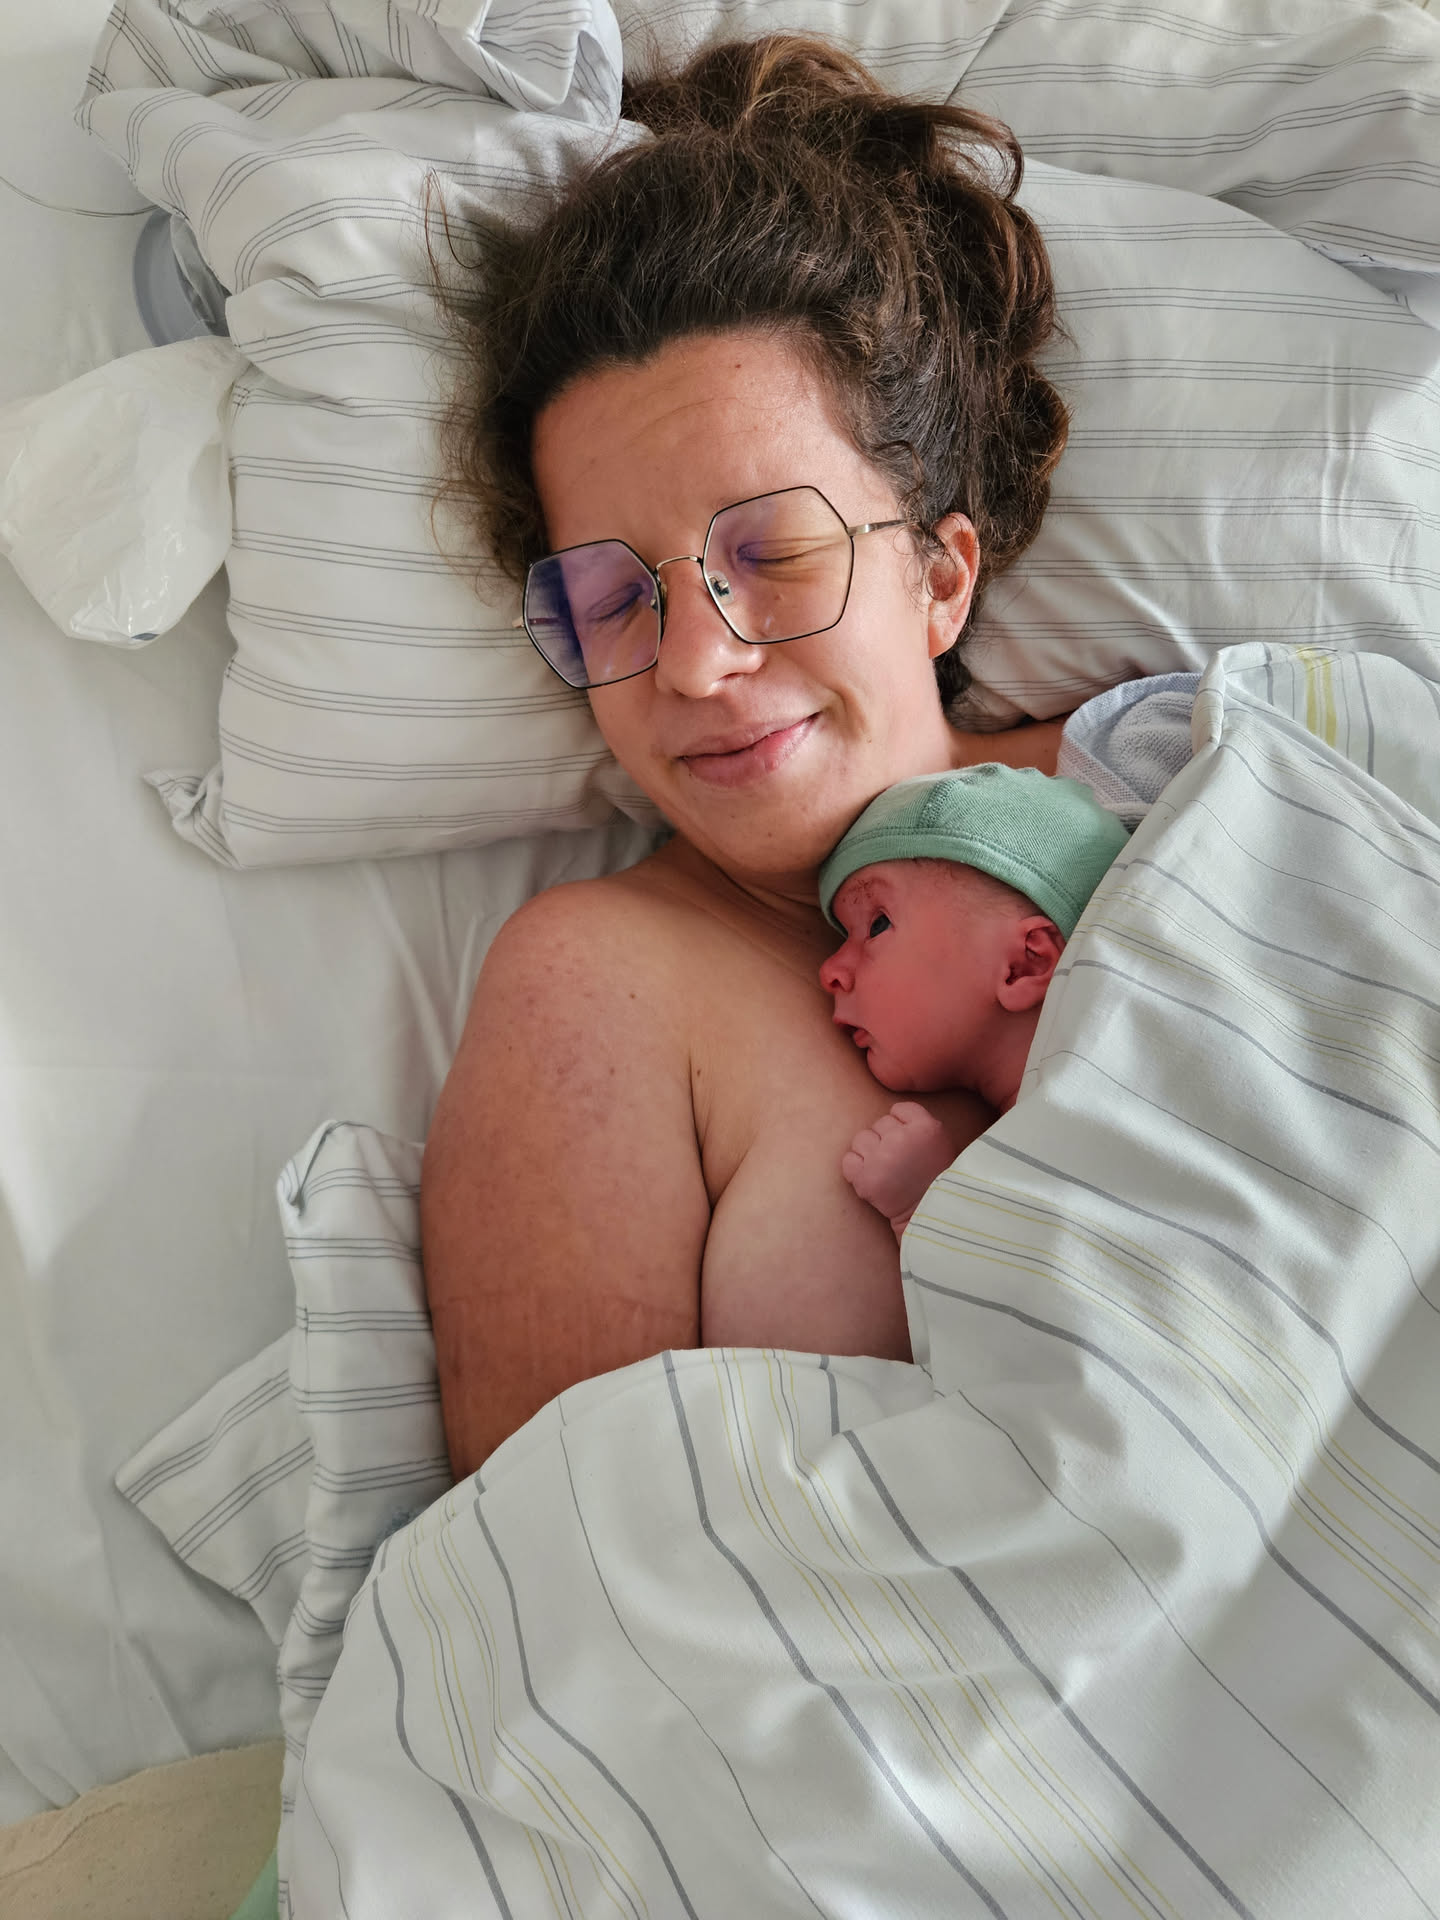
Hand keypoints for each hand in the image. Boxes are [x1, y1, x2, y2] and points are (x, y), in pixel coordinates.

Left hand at [842, 1102, 957, 1236]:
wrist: (928, 1216)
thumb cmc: (935, 1178)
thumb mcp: (940, 1141)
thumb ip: (918, 1122)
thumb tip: (891, 1111)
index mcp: (925, 1127)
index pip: (898, 1110)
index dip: (901, 1126)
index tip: (909, 1144)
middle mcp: (902, 1138)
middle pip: (879, 1124)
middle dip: (885, 1140)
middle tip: (898, 1161)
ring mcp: (881, 1158)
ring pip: (861, 1139)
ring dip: (869, 1153)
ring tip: (885, 1170)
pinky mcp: (865, 1178)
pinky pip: (848, 1160)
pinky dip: (856, 1169)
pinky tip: (872, 1178)